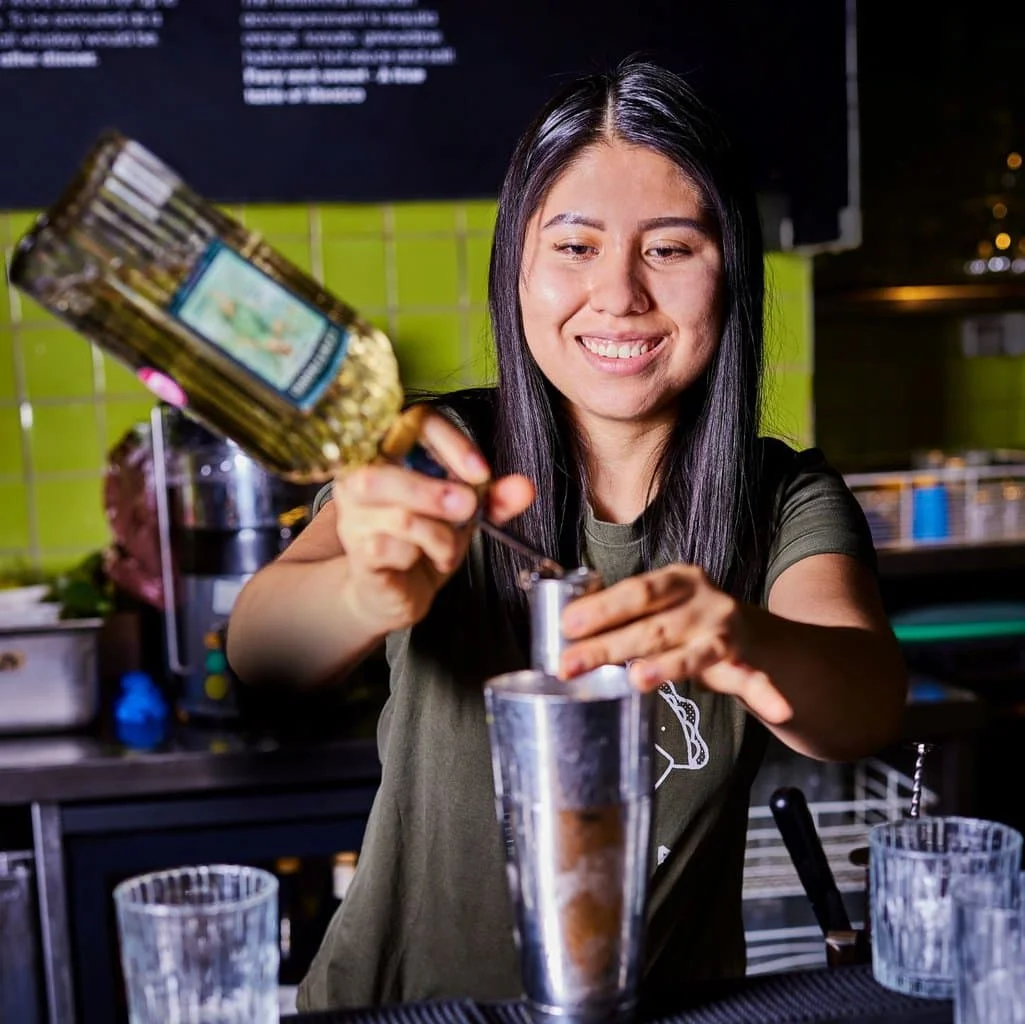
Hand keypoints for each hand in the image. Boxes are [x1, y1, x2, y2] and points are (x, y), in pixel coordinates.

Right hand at [333, 407, 534, 634]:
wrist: (399, 589)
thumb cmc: (425, 539)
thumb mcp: (466, 514)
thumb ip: (494, 498)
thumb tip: (523, 488)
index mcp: (391, 451)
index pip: (415, 422)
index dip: (451, 443)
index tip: (481, 473)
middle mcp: (361, 475)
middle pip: (385, 468)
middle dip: (435, 491)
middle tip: (467, 509)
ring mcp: (353, 515)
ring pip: (396, 515)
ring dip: (437, 533)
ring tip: (449, 545)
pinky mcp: (357, 551)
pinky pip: (388, 548)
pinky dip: (417, 556)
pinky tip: (421, 559)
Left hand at [557, 564, 792, 724]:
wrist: (750, 633)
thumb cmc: (685, 619)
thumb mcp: (660, 606)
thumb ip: (624, 614)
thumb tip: (565, 627)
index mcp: (678, 580)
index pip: (636, 592)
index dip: (602, 608)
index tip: (567, 626)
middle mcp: (704, 602)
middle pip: (652, 626)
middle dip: (607, 647)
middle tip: (570, 665)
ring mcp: (725, 632)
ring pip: (690, 654)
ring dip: (664, 668)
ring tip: (639, 678)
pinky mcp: (744, 663)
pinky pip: (754, 680)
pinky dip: (765, 694)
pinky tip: (777, 709)